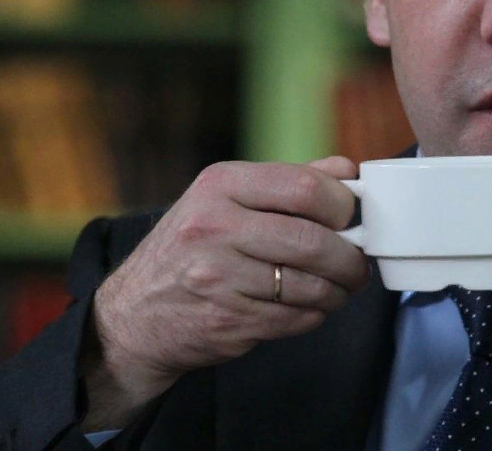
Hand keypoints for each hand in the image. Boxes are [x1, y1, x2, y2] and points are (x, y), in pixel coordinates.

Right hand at [82, 156, 369, 428]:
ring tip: (338, 288)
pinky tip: (310, 307)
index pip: (305, 187)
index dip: (341, 205)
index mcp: (220, 185)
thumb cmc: (193, 247)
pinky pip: (294, 318)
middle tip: (357, 265)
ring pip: (310, 285)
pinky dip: (314, 315)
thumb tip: (347, 171)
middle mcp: (214, 227)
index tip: (350, 218)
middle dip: (349, 257)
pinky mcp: (226, 320)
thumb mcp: (226, 198)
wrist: (133, 315)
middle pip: (313, 240)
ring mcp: (217, 277)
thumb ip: (289, 181)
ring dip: (337, 291)